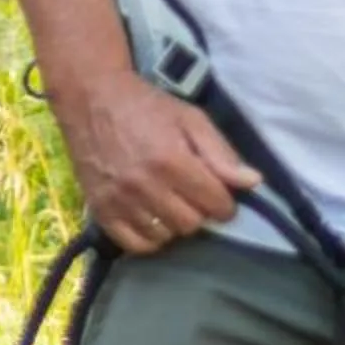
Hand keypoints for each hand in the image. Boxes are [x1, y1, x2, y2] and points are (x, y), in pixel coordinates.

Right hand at [58, 70, 259, 255]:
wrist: (92, 99)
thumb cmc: (147, 106)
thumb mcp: (191, 118)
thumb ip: (221, 152)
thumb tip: (253, 182)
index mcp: (172, 160)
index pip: (215, 204)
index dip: (225, 203)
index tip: (219, 195)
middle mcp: (145, 185)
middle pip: (191, 224)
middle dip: (200, 212)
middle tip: (193, 197)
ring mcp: (120, 201)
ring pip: (165, 236)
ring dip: (174, 224)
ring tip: (171, 205)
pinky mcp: (100, 211)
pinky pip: (135, 245)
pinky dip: (149, 237)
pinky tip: (152, 218)